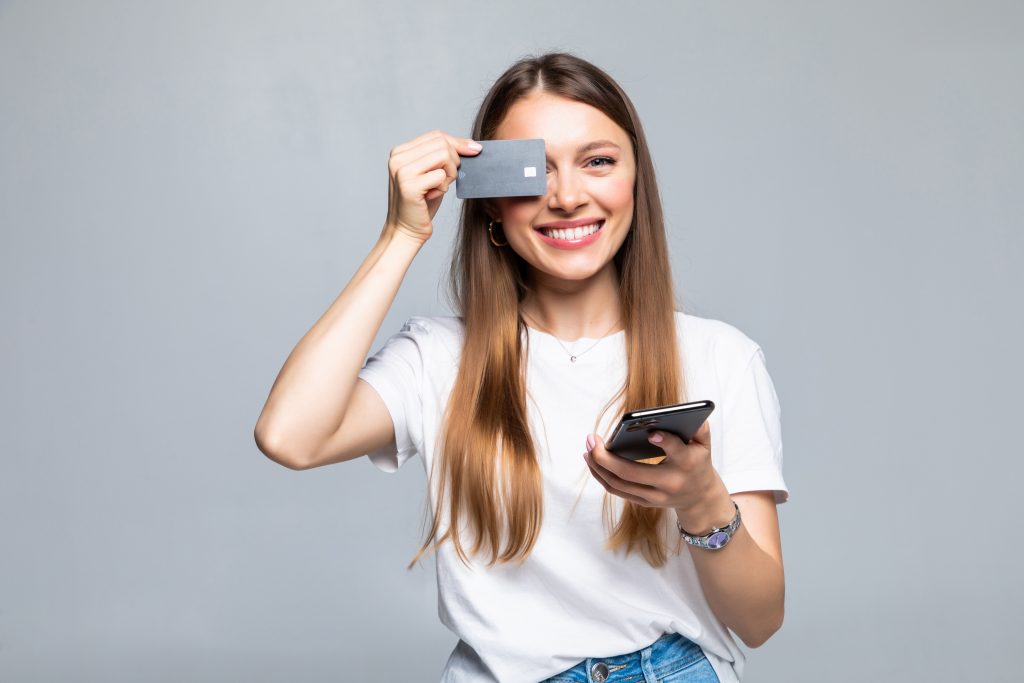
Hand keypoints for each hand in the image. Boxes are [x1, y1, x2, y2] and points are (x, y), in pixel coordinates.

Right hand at [384, 129, 481, 243]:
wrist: (406, 230)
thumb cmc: (422, 203)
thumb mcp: (433, 174)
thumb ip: (444, 156)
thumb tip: (473, 145)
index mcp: (400, 151)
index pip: (436, 136)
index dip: (458, 143)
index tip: (474, 151)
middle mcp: (398, 157)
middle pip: (442, 143)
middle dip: (454, 161)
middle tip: (448, 180)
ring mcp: (401, 170)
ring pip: (443, 155)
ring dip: (450, 174)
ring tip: (439, 187)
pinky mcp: (409, 185)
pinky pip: (441, 175)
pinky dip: (443, 187)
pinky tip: (432, 196)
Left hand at [583, 421, 726, 519]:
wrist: (700, 497)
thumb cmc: (698, 462)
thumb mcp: (704, 444)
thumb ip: (700, 428)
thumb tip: (684, 412)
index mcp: (687, 464)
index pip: (676, 452)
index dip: (664, 442)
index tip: (651, 432)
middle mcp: (669, 483)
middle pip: (631, 473)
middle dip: (606, 456)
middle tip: (591, 439)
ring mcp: (656, 496)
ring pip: (619, 484)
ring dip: (598, 466)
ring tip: (588, 448)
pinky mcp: (645, 502)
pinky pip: (618, 491)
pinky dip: (602, 476)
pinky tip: (592, 461)